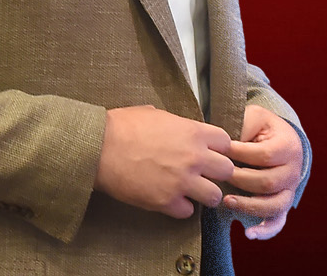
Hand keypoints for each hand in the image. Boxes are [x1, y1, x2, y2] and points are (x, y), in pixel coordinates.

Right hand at [94, 105, 233, 218]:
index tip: (211, 153)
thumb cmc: (123, 126)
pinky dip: (181, 209)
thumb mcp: (157, 114)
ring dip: (205, 195)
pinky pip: (187, 212)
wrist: (99, 147)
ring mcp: (182, 181)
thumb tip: (179, 128)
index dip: (219, 149)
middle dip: (217, 173)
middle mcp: (195, 157)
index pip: (227, 143)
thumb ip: (178, 125)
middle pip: (227, 170)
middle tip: (206, 175)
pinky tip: (172, 202)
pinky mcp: (165, 201)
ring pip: (214, 196)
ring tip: (194, 193)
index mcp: (194, 132)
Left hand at [224, 105, 304, 238]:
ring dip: (248, 205)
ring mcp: (289, 190)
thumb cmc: (262, 129)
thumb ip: (244, 124)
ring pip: (272, 204)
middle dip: (239, 179)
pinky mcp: (282, 205)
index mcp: (289, 147)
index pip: (264, 156)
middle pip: (267, 182)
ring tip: (227, 200)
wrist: (277, 139)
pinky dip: (264, 231)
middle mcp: (294, 171)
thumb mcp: (255, 117)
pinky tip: (248, 234)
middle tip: (220, 174)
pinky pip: (277, 222)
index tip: (222, 150)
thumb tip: (227, 143)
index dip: (240, 154)